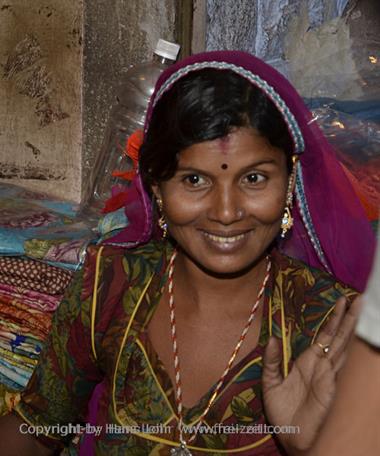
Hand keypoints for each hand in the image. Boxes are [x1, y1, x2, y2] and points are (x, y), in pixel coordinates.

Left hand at [262, 296, 361, 454]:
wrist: (290, 437)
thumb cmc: (282, 412)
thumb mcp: (270, 382)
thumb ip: (271, 360)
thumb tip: (272, 338)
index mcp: (309, 363)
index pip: (325, 337)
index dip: (334, 320)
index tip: (341, 302)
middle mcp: (322, 366)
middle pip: (338, 338)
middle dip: (348, 319)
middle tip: (358, 299)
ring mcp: (329, 375)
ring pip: (343, 347)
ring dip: (351, 328)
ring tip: (359, 309)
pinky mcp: (331, 386)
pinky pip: (340, 365)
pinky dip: (349, 352)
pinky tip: (355, 339)